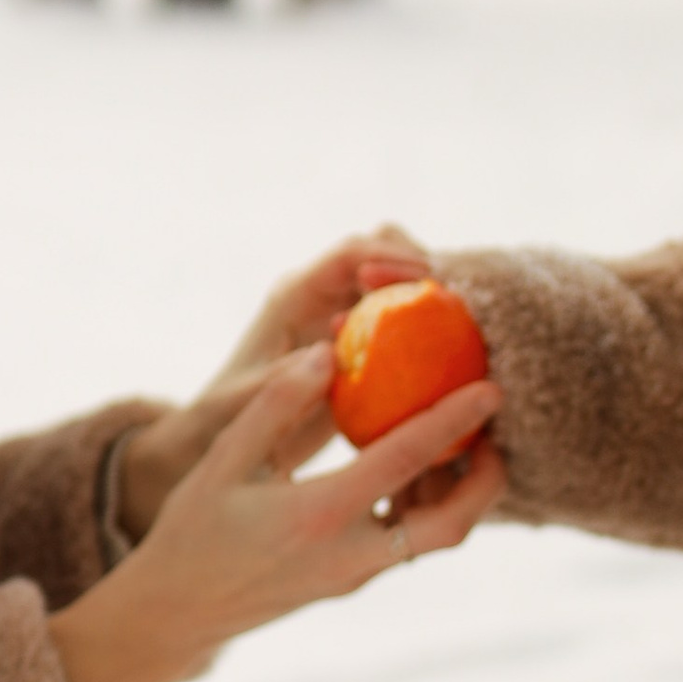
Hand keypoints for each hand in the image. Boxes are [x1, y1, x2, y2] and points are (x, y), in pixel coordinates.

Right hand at [52, 346, 504, 681]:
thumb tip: (328, 354)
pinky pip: (407, 545)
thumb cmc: (191, 531)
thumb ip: (275, 405)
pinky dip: (424, 509)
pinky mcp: (351, 583)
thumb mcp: (223, 461)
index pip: (405, 461)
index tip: (489, 387)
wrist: (176, 612)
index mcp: (319, 515)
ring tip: (461, 443)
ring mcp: (355, 576)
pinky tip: (412, 472)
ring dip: (459, 496)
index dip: (453, 421)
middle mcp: (350, 554)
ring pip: (434, 539)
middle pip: (451, 525)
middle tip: (494, 432)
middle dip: (486, 480)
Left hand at [117, 225, 434, 542]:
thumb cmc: (226, 414)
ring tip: (459, 328)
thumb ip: (282, 379)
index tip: (425, 275)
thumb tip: (328, 355)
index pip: (350, 253)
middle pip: (383, 251)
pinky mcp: (360, 338)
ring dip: (429, 295)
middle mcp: (322, 293)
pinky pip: (403, 318)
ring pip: (399, 281)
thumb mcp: (246, 401)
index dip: (389, 255)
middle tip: (452, 303)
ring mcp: (343, 312)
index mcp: (295, 294)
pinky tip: (450, 357)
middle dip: (421, 265)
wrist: (223, 430)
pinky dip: (427, 327)